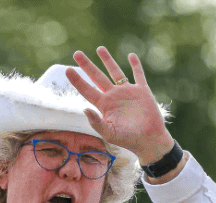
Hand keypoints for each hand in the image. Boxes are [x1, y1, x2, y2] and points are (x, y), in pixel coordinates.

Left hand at [64, 47, 174, 165]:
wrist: (148, 140)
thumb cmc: (127, 140)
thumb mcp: (109, 133)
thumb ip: (96, 122)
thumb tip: (84, 109)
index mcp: (104, 105)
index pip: (87, 90)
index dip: (77, 80)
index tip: (67, 69)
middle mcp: (113, 96)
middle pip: (97, 76)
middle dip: (87, 65)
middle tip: (77, 53)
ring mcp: (127, 92)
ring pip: (115, 72)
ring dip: (107, 60)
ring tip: (99, 48)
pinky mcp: (142, 91)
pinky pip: (138, 74)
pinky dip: (135, 65)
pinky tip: (130, 55)